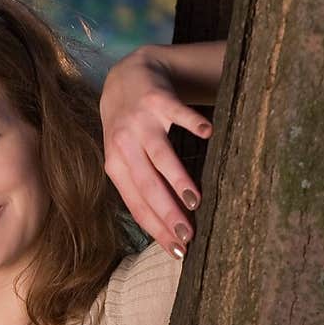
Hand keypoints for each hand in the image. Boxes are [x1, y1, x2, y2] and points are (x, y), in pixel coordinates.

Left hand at [99, 47, 213, 257]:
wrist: (126, 75)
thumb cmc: (130, 127)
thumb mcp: (125, 157)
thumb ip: (140, 186)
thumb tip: (164, 227)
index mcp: (116, 166)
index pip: (136, 204)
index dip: (156, 228)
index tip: (176, 249)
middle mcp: (124, 145)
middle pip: (147, 185)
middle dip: (167, 213)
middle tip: (187, 235)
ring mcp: (141, 121)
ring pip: (159, 154)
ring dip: (177, 178)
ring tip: (194, 201)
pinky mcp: (158, 99)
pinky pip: (177, 112)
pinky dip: (192, 122)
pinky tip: (207, 134)